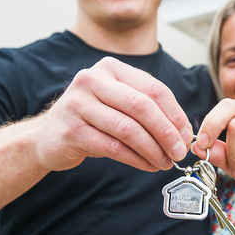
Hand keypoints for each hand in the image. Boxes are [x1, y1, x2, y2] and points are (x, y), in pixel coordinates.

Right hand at [33, 57, 192, 172]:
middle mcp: (92, 80)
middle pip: (142, 107)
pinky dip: (136, 159)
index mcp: (110, 68)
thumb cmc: (92, 119)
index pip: (153, 88)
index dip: (175, 114)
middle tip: (179, 152)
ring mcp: (78, 104)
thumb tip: (183, 131)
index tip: (186, 135)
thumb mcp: (118, 104)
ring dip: (152, 150)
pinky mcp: (71, 131)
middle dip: (166, 132)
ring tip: (164, 163)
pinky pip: (113, 148)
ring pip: (128, 129)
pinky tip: (147, 165)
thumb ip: (147, 109)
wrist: (48, 136)